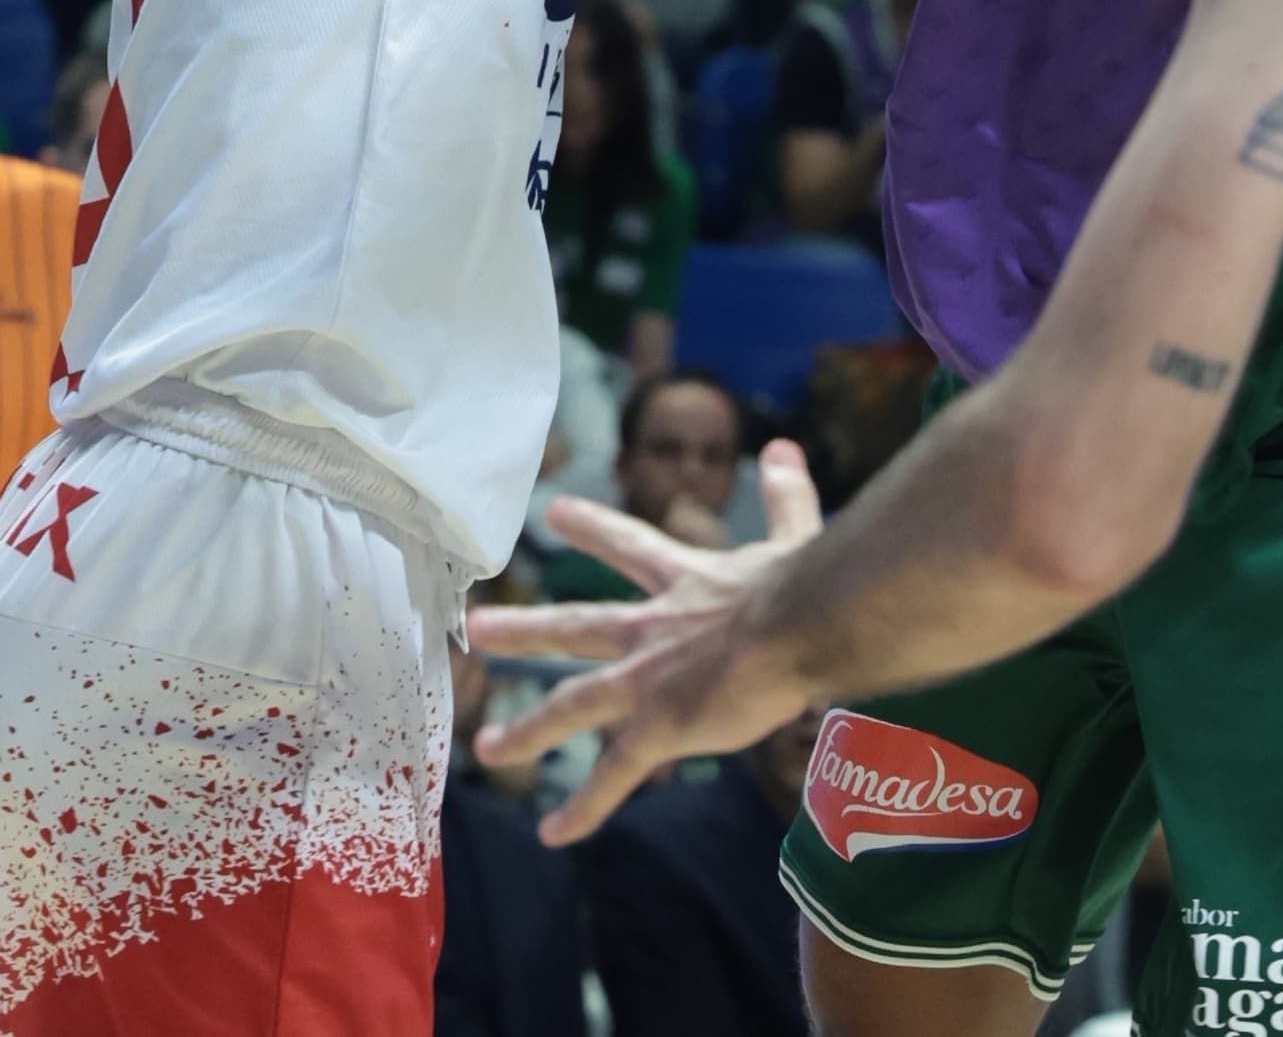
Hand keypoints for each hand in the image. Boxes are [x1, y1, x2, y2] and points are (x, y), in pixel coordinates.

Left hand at [470, 442, 824, 840]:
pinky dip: (584, 806)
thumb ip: (784, 498)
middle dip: (526, 628)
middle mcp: (654, 628)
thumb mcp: (793, 535)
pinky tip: (554, 833)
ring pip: (574, 706)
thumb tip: (785, 449)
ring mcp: (649, 679)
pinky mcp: (660, 725)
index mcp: (688, 583)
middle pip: (578, 627)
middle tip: (476, 626)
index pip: (631, 547)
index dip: (593, 528)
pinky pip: (614, 775)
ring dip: (530, 730)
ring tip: (487, 747)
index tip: (553, 511)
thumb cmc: (806, 583)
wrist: (802, 622)